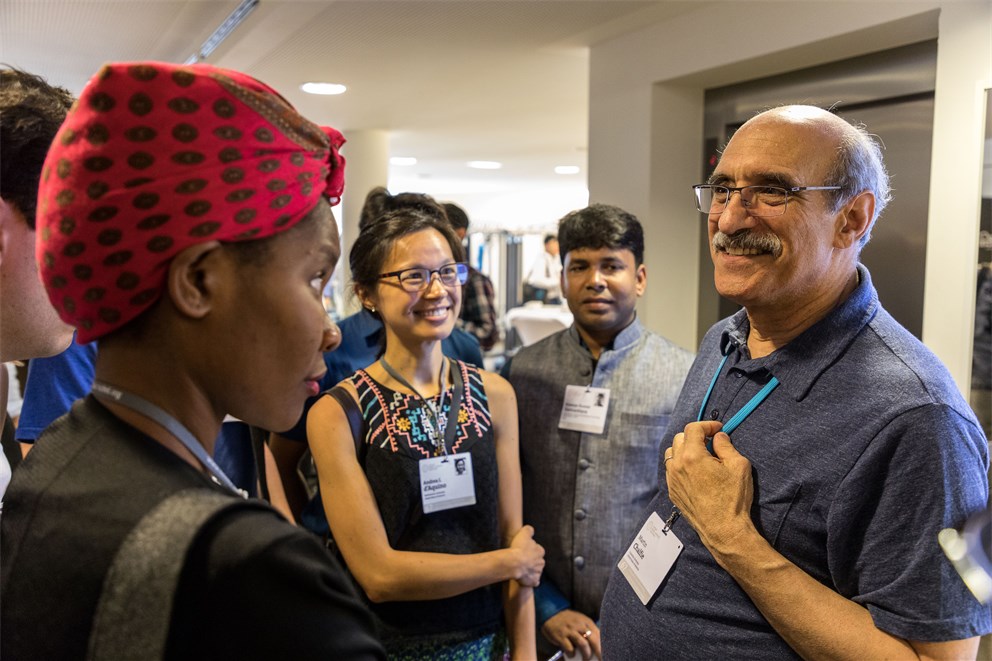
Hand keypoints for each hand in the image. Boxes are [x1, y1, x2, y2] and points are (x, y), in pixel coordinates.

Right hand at [508, 524, 544, 586]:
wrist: (515, 563)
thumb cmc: (519, 548)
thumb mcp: (523, 533)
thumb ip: (529, 530)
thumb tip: (531, 529)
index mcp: (540, 551)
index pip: (537, 550)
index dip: (530, 551)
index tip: (524, 551)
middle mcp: (541, 562)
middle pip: (537, 561)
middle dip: (532, 561)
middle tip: (522, 561)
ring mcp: (538, 572)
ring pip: (536, 571)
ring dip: (531, 570)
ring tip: (521, 569)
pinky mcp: (534, 581)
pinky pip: (534, 581)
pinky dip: (530, 581)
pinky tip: (524, 579)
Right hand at [541, 610, 600, 659]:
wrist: (551, 613)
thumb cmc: (569, 621)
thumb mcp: (581, 622)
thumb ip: (589, 631)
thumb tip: (598, 647)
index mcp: (587, 622)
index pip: (599, 635)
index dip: (604, 646)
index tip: (607, 655)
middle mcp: (580, 625)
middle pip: (593, 640)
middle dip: (598, 652)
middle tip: (600, 660)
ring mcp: (570, 630)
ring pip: (583, 645)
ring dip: (586, 654)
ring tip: (586, 659)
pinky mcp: (561, 636)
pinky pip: (570, 648)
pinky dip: (572, 654)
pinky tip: (571, 655)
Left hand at [665, 420, 755, 550]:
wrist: (724, 529)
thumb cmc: (733, 499)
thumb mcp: (738, 466)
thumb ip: (726, 446)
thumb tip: (718, 437)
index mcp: (692, 456)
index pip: (693, 428)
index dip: (707, 425)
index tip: (718, 429)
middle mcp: (677, 466)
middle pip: (679, 438)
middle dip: (695, 436)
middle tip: (711, 442)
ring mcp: (672, 480)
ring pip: (672, 454)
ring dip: (685, 449)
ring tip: (702, 456)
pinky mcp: (673, 492)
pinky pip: (672, 470)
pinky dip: (681, 465)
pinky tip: (696, 472)